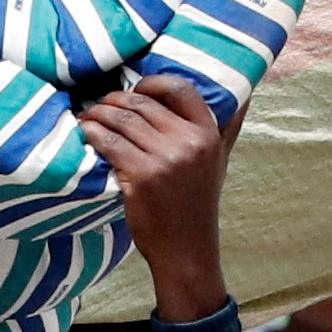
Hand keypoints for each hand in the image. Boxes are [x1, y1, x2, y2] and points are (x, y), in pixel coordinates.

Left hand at [81, 77, 233, 320]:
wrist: (185, 249)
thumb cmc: (197, 203)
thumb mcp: (219, 161)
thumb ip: (228, 128)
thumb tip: (245, 96)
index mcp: (207, 133)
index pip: (179, 88)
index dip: (152, 83)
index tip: (135, 89)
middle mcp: (188, 141)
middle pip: (143, 104)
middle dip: (115, 100)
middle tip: (100, 104)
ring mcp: (164, 159)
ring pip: (122, 120)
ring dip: (99, 114)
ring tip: (88, 116)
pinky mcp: (140, 176)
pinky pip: (110, 143)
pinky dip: (93, 134)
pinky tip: (86, 133)